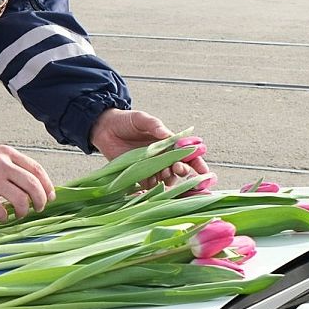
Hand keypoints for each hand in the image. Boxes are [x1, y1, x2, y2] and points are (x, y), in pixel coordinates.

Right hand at [0, 138, 54, 221]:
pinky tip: (2, 216)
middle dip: (41, 201)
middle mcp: (2, 165)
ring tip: (20, 213)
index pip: (37, 170)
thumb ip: (12, 164)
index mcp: (7, 153)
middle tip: (39, 208)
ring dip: (24, 211)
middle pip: (33, 185)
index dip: (48, 186)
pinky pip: (0, 211)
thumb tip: (32, 184)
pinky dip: (5, 218)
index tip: (50, 196)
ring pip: (20, 200)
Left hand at [89, 109, 209, 185]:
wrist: (104, 128)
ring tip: (166, 173)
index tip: (203, 170)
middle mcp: (162, 158)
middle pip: (179, 169)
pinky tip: (154, 187)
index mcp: (168, 144)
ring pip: (166, 179)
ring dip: (169, 179)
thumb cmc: (126, 121)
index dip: (197, 163)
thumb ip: (154, 125)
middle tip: (180, 168)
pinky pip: (149, 186)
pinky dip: (154, 189)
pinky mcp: (138, 176)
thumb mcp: (141, 119)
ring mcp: (151, 168)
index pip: (187, 155)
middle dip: (183, 171)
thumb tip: (166, 134)